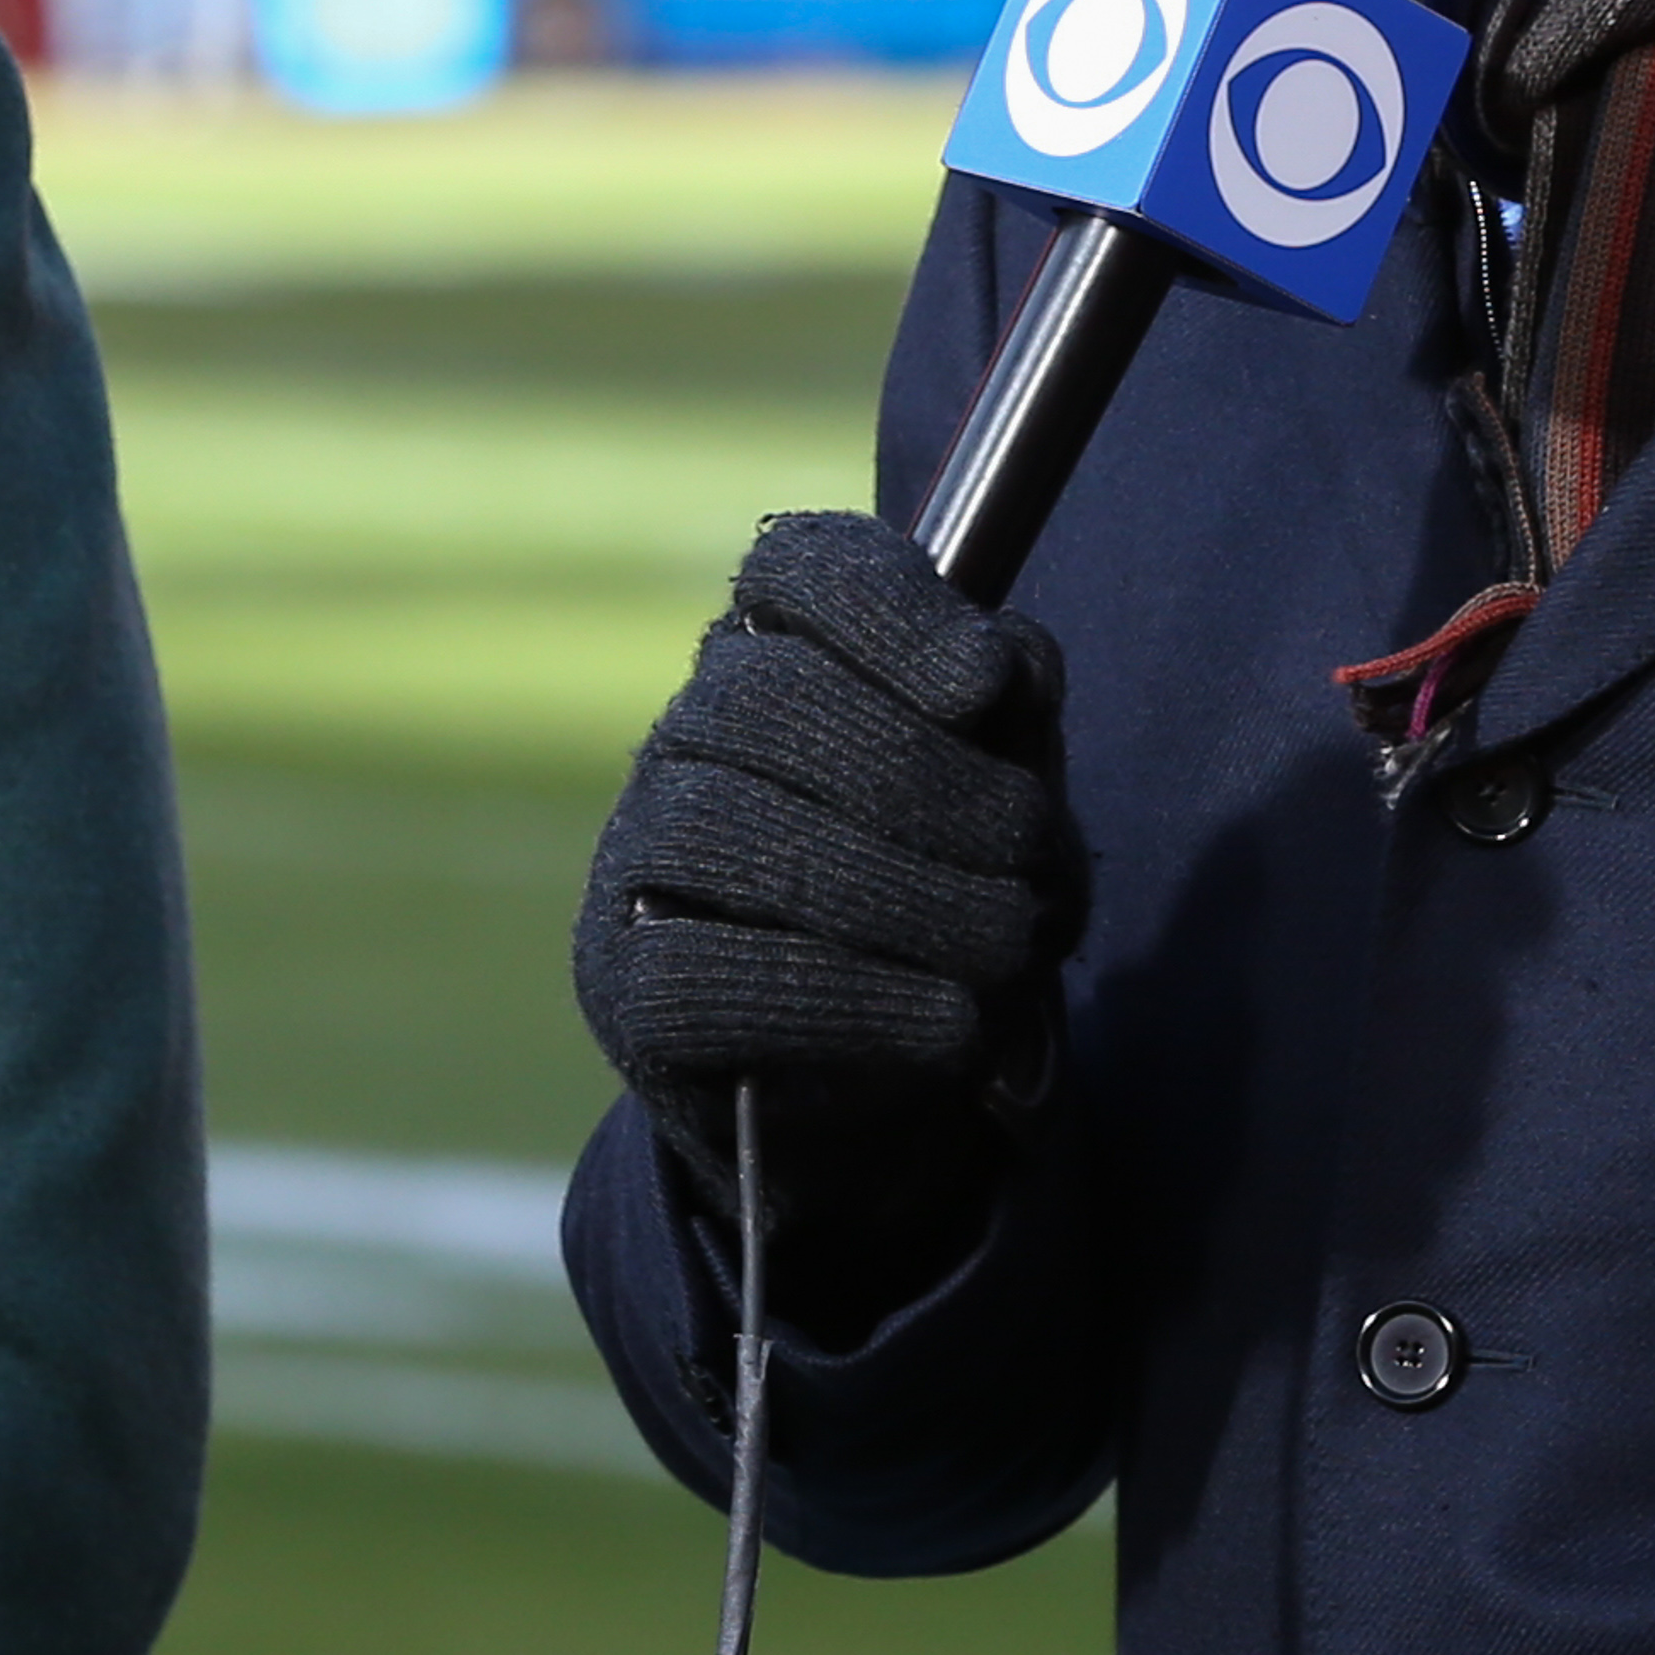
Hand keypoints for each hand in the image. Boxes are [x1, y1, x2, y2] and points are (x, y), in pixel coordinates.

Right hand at [571, 511, 1074, 1295]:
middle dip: (923, 779)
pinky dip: (848, 997)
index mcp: (777, 657)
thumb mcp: (1004, 793)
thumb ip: (1011, 716)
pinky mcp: (624, 989)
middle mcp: (685, 739)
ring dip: (897, 890)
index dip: (885, 611)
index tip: (983, 683)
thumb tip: (1002, 670)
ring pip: (724, 828)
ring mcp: (636, 860)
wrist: (871, 1084)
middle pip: (763, 697)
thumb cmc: (941, 898)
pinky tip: (946, 1022)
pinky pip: (704, 974)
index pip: (793, 570)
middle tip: (1030, 860)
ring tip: (1006, 945)